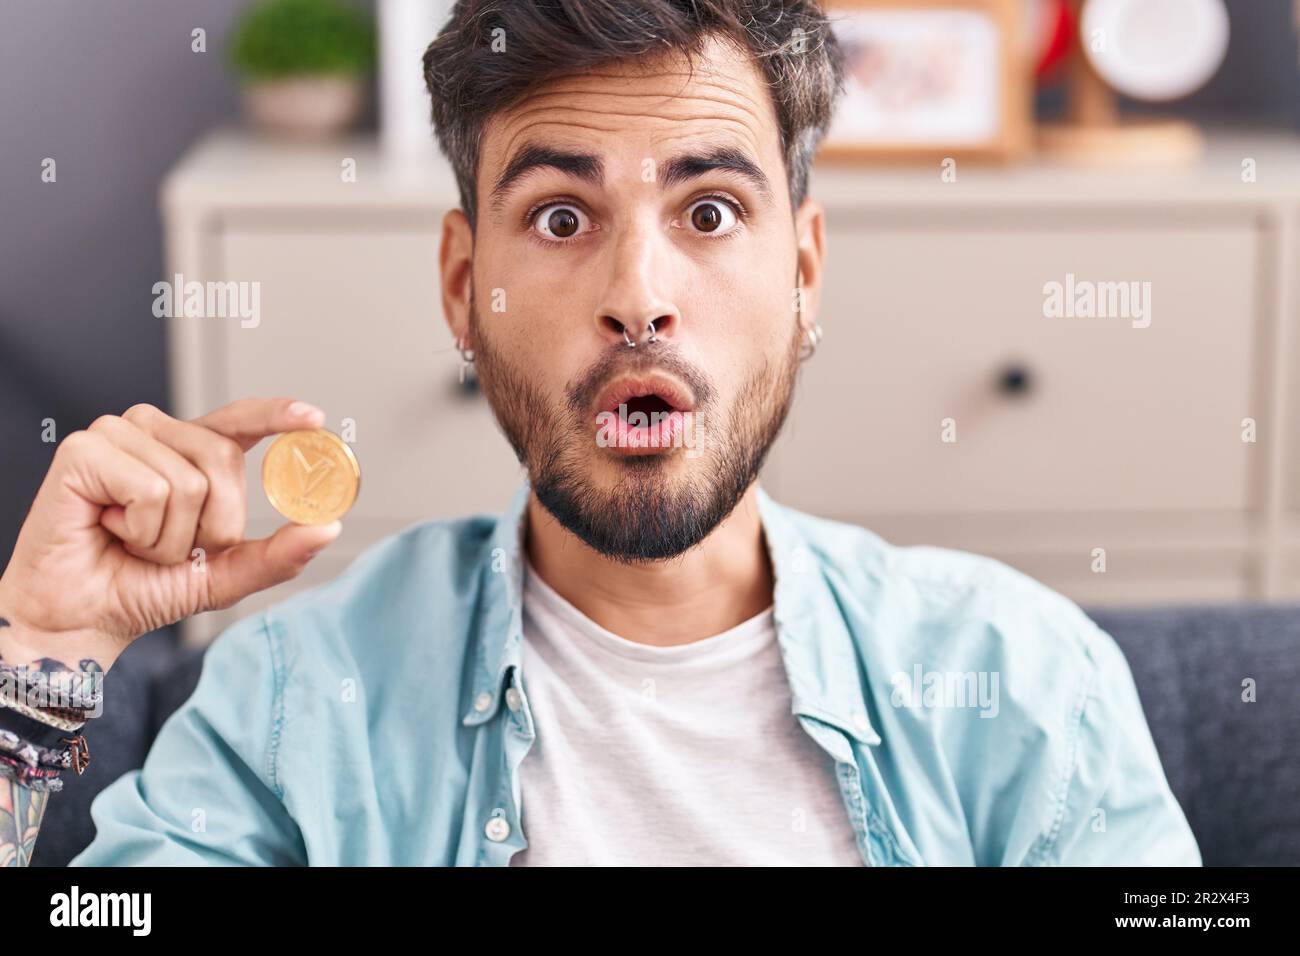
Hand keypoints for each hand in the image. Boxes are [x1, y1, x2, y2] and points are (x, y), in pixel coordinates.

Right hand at [0, 398, 341, 669]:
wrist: (81, 618)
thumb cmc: (142, 587)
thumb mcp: (225, 575)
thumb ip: (277, 553)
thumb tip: (328, 527)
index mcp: (190, 451)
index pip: (240, 420)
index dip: (277, 415)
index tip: (315, 418)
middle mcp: (155, 431)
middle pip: (223, 459)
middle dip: (210, 525)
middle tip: (166, 545)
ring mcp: (118, 434)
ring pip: (189, 482)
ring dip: (169, 537)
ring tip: (132, 539)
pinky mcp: (85, 450)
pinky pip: (151, 491)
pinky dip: (140, 529)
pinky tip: (108, 529)